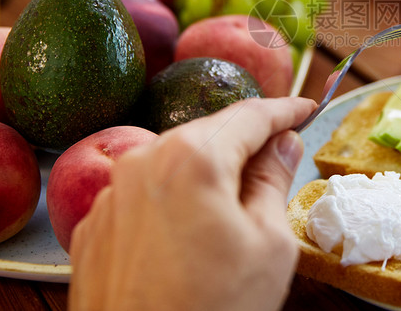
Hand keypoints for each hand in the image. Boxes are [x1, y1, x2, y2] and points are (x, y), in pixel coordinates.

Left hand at [68, 97, 316, 310]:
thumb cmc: (213, 309)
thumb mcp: (268, 244)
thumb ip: (274, 181)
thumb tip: (283, 143)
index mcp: (191, 158)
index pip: (249, 116)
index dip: (285, 110)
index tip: (306, 109)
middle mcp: (142, 162)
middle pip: (208, 136)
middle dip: (245, 143)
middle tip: (280, 158)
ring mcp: (111, 196)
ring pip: (173, 164)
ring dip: (208, 174)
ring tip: (236, 210)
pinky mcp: (94, 228)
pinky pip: (145, 197)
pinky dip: (174, 201)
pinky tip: (192, 237)